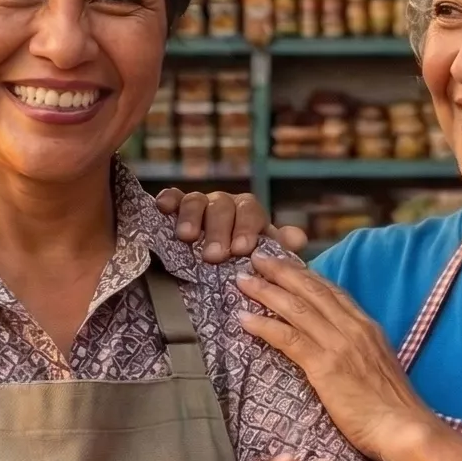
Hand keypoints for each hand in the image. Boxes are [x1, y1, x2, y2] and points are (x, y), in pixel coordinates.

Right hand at [156, 188, 307, 261]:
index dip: (246, 227)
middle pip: (222, 207)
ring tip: (187, 237)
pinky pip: (172, 197)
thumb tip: (298, 238)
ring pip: (196, 200)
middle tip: (214, 255)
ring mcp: (200, 204)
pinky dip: (169, 199)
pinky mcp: (176, 207)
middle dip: (218, 230)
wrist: (217, 263)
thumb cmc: (243, 261)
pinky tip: (163, 207)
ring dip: (192, 216)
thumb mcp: (265, 256)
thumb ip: (281, 247)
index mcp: (249, 214)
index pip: (250, 211)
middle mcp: (225, 204)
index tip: (242, 249)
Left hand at [235, 258, 434, 460]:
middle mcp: (353, 327)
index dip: (306, 275)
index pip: (332, 291)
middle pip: (311, 290)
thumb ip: (359, 352)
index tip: (285, 264)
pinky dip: (263, 325)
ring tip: (243, 281)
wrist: (403, 427)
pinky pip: (288, 337)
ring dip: (266, 291)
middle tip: (257, 258)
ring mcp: (339, 344)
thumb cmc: (392, 408)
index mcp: (367, 326)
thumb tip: (340, 351)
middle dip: (281, 271)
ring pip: (296, 308)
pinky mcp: (324, 364)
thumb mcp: (378, 367)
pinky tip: (244, 319)